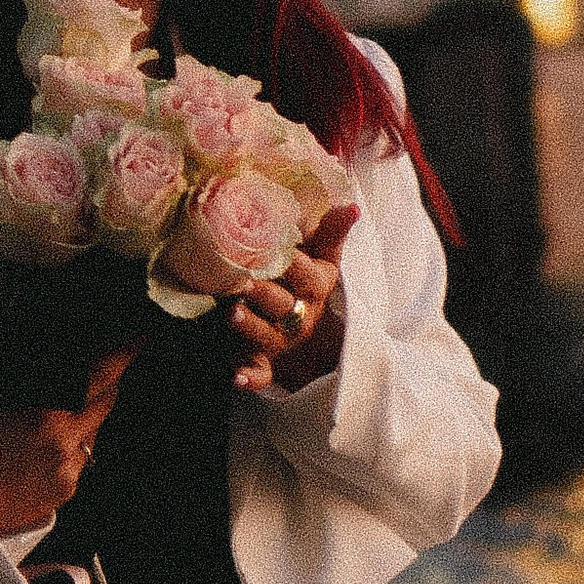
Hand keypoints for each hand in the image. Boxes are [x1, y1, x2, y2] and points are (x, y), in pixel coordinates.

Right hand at [0, 337, 134, 532]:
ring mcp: (64, 479)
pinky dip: (66, 450)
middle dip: (105, 383)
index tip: (138, 334)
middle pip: (105, 406)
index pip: (102, 378)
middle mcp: (65, 452)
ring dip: (83, 419)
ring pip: (91, 438)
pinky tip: (40, 445)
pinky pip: (75, 465)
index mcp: (48, 422)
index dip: (124, 353)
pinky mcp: (57, 500)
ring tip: (53, 410)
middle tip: (96, 366)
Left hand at [233, 203, 359, 393]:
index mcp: (314, 287)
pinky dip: (248, 377)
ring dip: (250, 326)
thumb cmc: (307, 284)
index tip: (285, 254)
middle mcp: (300, 315)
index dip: (297, 266)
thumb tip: (352, 205)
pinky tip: (236, 378)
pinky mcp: (264, 364)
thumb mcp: (323, 258)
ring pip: (267, 335)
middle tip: (245, 282)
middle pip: (284, 305)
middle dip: (265, 294)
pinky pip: (259, 373)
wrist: (308, 337)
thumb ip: (331, 232)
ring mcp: (282, 341)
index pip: (309, 276)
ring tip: (231, 314)